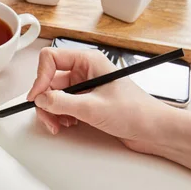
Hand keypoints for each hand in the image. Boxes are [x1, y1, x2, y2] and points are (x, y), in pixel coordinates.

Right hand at [27, 48, 170, 154]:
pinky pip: (62, 106)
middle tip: (49, 118)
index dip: (40, 78)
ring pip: (53, 95)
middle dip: (45, 101)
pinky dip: (59, 116)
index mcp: (88, 61)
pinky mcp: (85, 102)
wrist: (153, 130)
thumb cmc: (135, 112)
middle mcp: (84, 71)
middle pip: (49, 81)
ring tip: (60, 125)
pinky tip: (68, 124)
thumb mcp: (93, 108)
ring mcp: (84, 87)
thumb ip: (62, 103)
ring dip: (51, 111)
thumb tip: (41, 99)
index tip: (37, 98)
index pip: (51, 59)